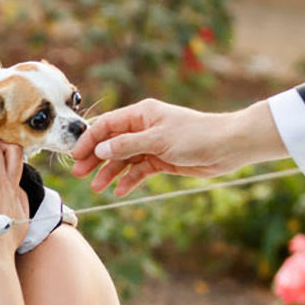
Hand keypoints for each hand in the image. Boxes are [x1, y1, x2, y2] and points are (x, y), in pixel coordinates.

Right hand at [70, 98, 283, 195]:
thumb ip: (127, 145)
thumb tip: (101, 149)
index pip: (107, 125)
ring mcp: (153, 144)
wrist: (228, 147)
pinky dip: (130, 180)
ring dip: (110, 172)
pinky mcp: (163, 160)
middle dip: (95, 158)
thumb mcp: (158, 140)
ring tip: (97, 187)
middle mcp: (145, 128)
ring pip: (124, 159)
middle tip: (80, 174)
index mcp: (142, 114)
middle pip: (112, 142)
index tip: (76, 156)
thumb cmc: (196, 135)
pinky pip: (140, 170)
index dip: (90, 139)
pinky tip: (120, 191)